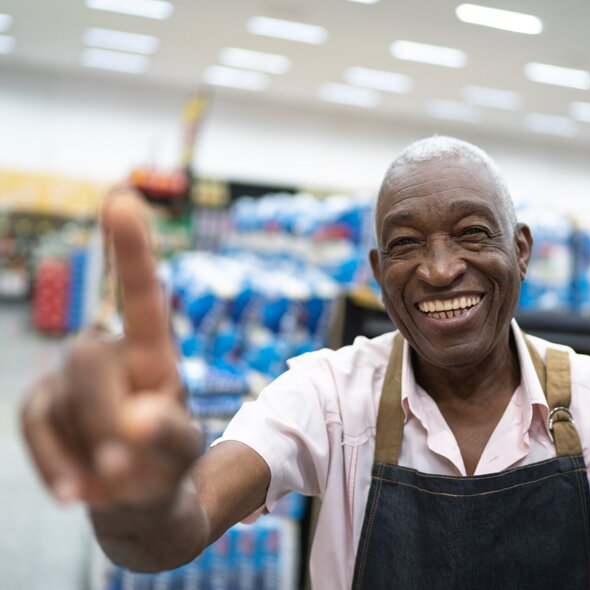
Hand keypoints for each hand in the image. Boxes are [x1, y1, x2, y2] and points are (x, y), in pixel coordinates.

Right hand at [21, 191, 201, 506]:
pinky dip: (54, 465)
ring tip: (116, 482)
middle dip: (105, 418)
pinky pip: (34, 424)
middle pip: (87, 357)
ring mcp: (70, 376)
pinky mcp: (42, 403)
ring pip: (60, 397)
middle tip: (128, 469)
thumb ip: (171, 438)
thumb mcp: (185, 452)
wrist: (139, 494)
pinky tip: (78, 493)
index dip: (131, 248)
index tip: (122, 197)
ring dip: (86, 451)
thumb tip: (137, 422)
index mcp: (153, 350)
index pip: (143, 294)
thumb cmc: (169, 461)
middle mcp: (108, 350)